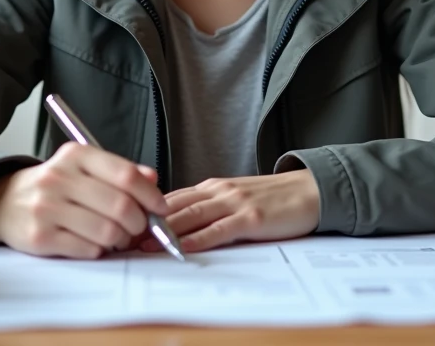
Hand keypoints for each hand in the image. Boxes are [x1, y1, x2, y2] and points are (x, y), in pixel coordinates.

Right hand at [0, 142, 167, 258]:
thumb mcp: (82, 167)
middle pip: (120, 206)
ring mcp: (47, 208)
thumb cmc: (52, 186)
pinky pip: (88, 249)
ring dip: (120, 239)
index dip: (150, 195)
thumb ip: (119, 171)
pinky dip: (99, 250)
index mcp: (75, 155)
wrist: (2, 202)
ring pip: (107, 232)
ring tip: (116, 237)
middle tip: (139, 227)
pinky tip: (94, 243)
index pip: (125, 175)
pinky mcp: (40, 237)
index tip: (160, 207)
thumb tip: (153, 180)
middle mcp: (59, 178)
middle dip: (139, 222)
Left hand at [141, 170, 319, 253]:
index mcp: (212, 187)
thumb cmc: (273, 198)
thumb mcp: (235, 198)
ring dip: (165, 231)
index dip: (145, 211)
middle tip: (123, 237)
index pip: (171, 197)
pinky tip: (183, 246)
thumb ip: (210, 207)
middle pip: (175, 206)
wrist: (311, 191)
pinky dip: (198, 238)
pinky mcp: (251, 217)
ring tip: (143, 244)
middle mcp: (219, 191)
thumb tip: (178, 223)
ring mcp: (234, 202)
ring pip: (192, 215)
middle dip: (147, 222)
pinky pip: (219, 229)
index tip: (124, 225)